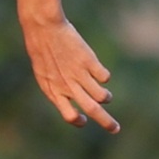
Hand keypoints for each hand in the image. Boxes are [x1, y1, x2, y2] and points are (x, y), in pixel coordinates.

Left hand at [22, 16, 118, 132]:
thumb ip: (58, 88)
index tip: (84, 119)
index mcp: (53, 91)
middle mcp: (67, 86)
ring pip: (102, 96)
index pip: (69, 116)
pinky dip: (104, 77)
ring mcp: (79, 74)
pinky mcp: (89, 61)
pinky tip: (97, 71)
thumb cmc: (42, 51)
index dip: (78, 120)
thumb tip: (76, 101)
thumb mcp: (45, 73)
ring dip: (106, 97)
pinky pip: (105, 77)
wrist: (44, 29)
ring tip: (104, 95)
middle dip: (106, 122)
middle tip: (116, 129)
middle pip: (92, 110)